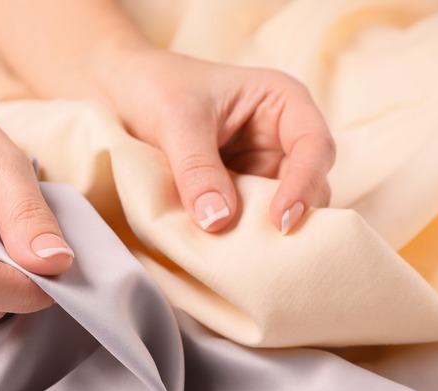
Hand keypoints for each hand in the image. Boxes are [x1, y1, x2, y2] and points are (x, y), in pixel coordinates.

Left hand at [98, 50, 334, 233]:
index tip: (280, 221)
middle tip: (268, 252)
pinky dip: (244, 236)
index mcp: (283, 103)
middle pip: (310, 183)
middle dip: (293, 216)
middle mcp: (282, 137)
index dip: (304, 184)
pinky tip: (229, 251)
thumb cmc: (157, 88)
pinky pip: (253, 219)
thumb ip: (197, 169)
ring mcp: (264, 166)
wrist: (123, 92)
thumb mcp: (176, 121)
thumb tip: (219, 221)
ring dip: (268, 232)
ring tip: (246, 256)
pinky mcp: (241, 191)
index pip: (314, 146)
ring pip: (284, 207)